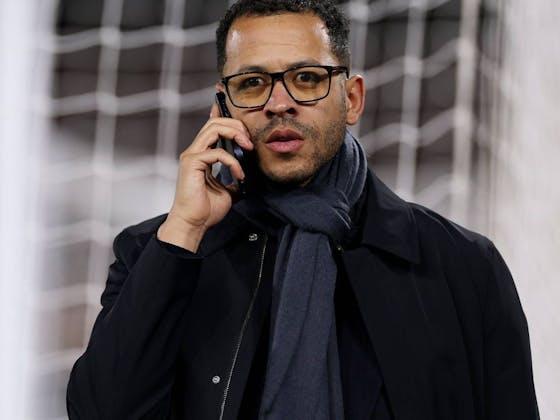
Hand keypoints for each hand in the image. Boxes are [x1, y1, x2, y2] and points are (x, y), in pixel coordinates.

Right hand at [157, 102, 253, 251]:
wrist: (194, 224)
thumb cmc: (206, 210)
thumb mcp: (228, 190)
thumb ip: (233, 178)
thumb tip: (248, 175)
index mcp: (202, 155)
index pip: (212, 127)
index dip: (224, 115)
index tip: (241, 118)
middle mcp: (195, 152)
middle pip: (214, 122)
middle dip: (236, 125)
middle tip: (250, 140)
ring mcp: (192, 156)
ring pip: (213, 129)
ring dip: (235, 134)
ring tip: (247, 147)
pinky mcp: (192, 163)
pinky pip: (217, 153)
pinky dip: (232, 162)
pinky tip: (239, 174)